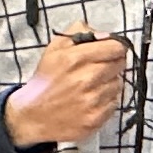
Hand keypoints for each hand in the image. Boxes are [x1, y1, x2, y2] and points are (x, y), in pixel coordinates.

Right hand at [4, 27, 128, 147]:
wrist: (32, 116)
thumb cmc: (45, 81)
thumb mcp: (54, 49)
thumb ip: (79, 33)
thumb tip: (105, 35)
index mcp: (75, 58)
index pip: (116, 47)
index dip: (114, 48)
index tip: (110, 51)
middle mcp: (86, 78)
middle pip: (120, 64)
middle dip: (112, 64)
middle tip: (98, 69)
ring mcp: (92, 100)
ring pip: (118, 84)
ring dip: (108, 83)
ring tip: (92, 87)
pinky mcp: (96, 118)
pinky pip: (114, 103)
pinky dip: (106, 101)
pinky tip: (91, 101)